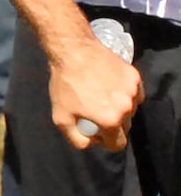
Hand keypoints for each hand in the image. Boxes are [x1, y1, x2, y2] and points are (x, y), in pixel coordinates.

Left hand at [49, 35, 142, 151]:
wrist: (73, 50)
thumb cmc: (65, 84)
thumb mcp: (61, 117)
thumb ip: (77, 139)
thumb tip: (91, 144)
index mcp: (110, 120)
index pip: (118, 144)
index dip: (106, 141)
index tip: (95, 131)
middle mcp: (126, 108)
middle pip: (125, 127)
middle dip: (111, 124)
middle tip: (95, 110)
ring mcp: (133, 91)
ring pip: (130, 110)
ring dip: (118, 108)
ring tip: (100, 95)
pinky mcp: (135, 77)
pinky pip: (134, 94)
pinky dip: (124, 93)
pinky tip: (108, 85)